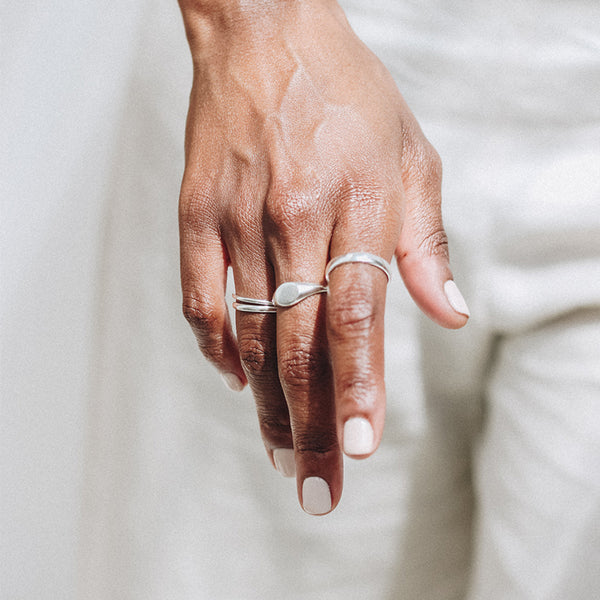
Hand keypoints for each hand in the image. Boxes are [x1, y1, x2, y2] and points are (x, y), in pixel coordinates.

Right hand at [178, 0, 468, 514]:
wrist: (266, 34)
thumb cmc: (347, 94)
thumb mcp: (412, 153)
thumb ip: (426, 242)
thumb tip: (449, 316)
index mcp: (354, 204)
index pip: (358, 318)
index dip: (358, 388)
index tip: (357, 449)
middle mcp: (291, 219)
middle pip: (301, 343)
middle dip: (311, 423)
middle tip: (316, 486)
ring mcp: (237, 218)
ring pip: (251, 333)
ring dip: (267, 402)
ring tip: (280, 454)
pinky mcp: (196, 214)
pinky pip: (199, 296)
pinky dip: (216, 345)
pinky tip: (235, 379)